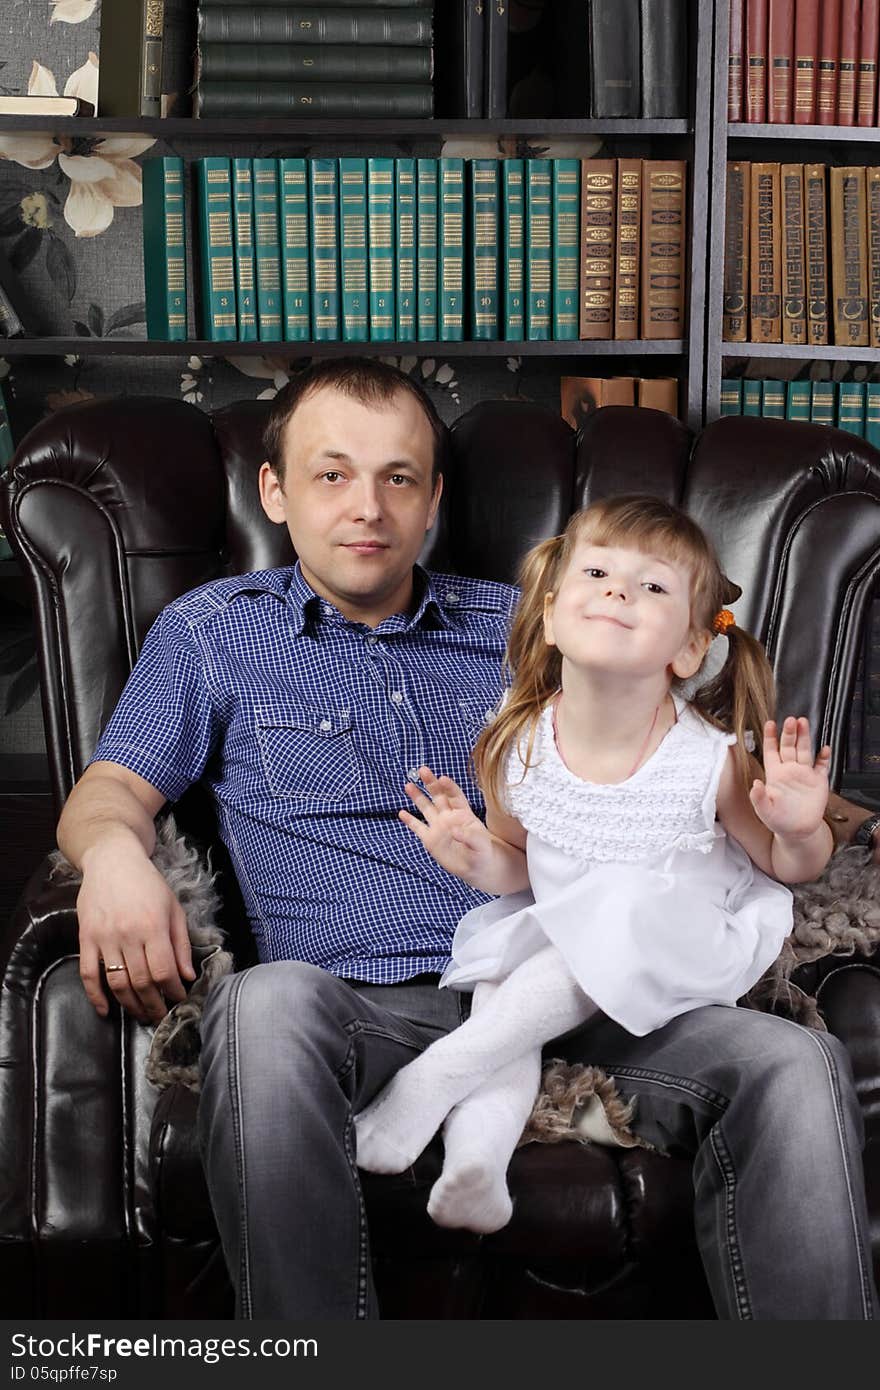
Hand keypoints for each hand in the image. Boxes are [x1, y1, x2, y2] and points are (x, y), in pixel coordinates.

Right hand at [76, 835, 194, 1022]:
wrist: (112, 861)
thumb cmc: (147, 883)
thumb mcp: (173, 908)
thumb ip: (181, 943)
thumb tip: (187, 975)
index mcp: (153, 926)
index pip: (164, 971)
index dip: (173, 991)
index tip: (179, 1000)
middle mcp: (128, 935)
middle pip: (142, 982)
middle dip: (154, 1005)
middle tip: (161, 1016)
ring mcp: (104, 938)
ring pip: (117, 983)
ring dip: (130, 1005)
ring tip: (142, 1015)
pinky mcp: (85, 938)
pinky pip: (88, 974)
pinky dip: (96, 996)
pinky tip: (106, 1011)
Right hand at [399, 766, 496, 884]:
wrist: (478, 867)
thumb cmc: (484, 852)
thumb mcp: (481, 844)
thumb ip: (470, 836)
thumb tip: (455, 831)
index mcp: (463, 814)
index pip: (455, 796)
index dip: (449, 787)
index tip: (442, 778)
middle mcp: (449, 816)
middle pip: (438, 796)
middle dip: (431, 783)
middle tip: (423, 770)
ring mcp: (438, 827)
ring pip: (426, 808)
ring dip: (417, 797)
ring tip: (408, 786)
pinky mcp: (430, 839)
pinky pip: (418, 828)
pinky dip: (410, 821)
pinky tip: (402, 813)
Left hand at [749, 717, 831, 839]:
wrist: (797, 831)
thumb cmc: (778, 821)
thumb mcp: (764, 811)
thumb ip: (758, 797)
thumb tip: (754, 784)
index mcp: (775, 774)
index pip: (771, 751)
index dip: (770, 737)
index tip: (770, 724)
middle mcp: (789, 770)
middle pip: (789, 746)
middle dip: (789, 733)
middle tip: (791, 720)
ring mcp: (804, 774)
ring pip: (804, 750)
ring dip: (804, 737)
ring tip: (804, 723)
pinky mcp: (818, 781)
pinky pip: (822, 765)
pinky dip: (823, 757)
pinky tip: (824, 748)